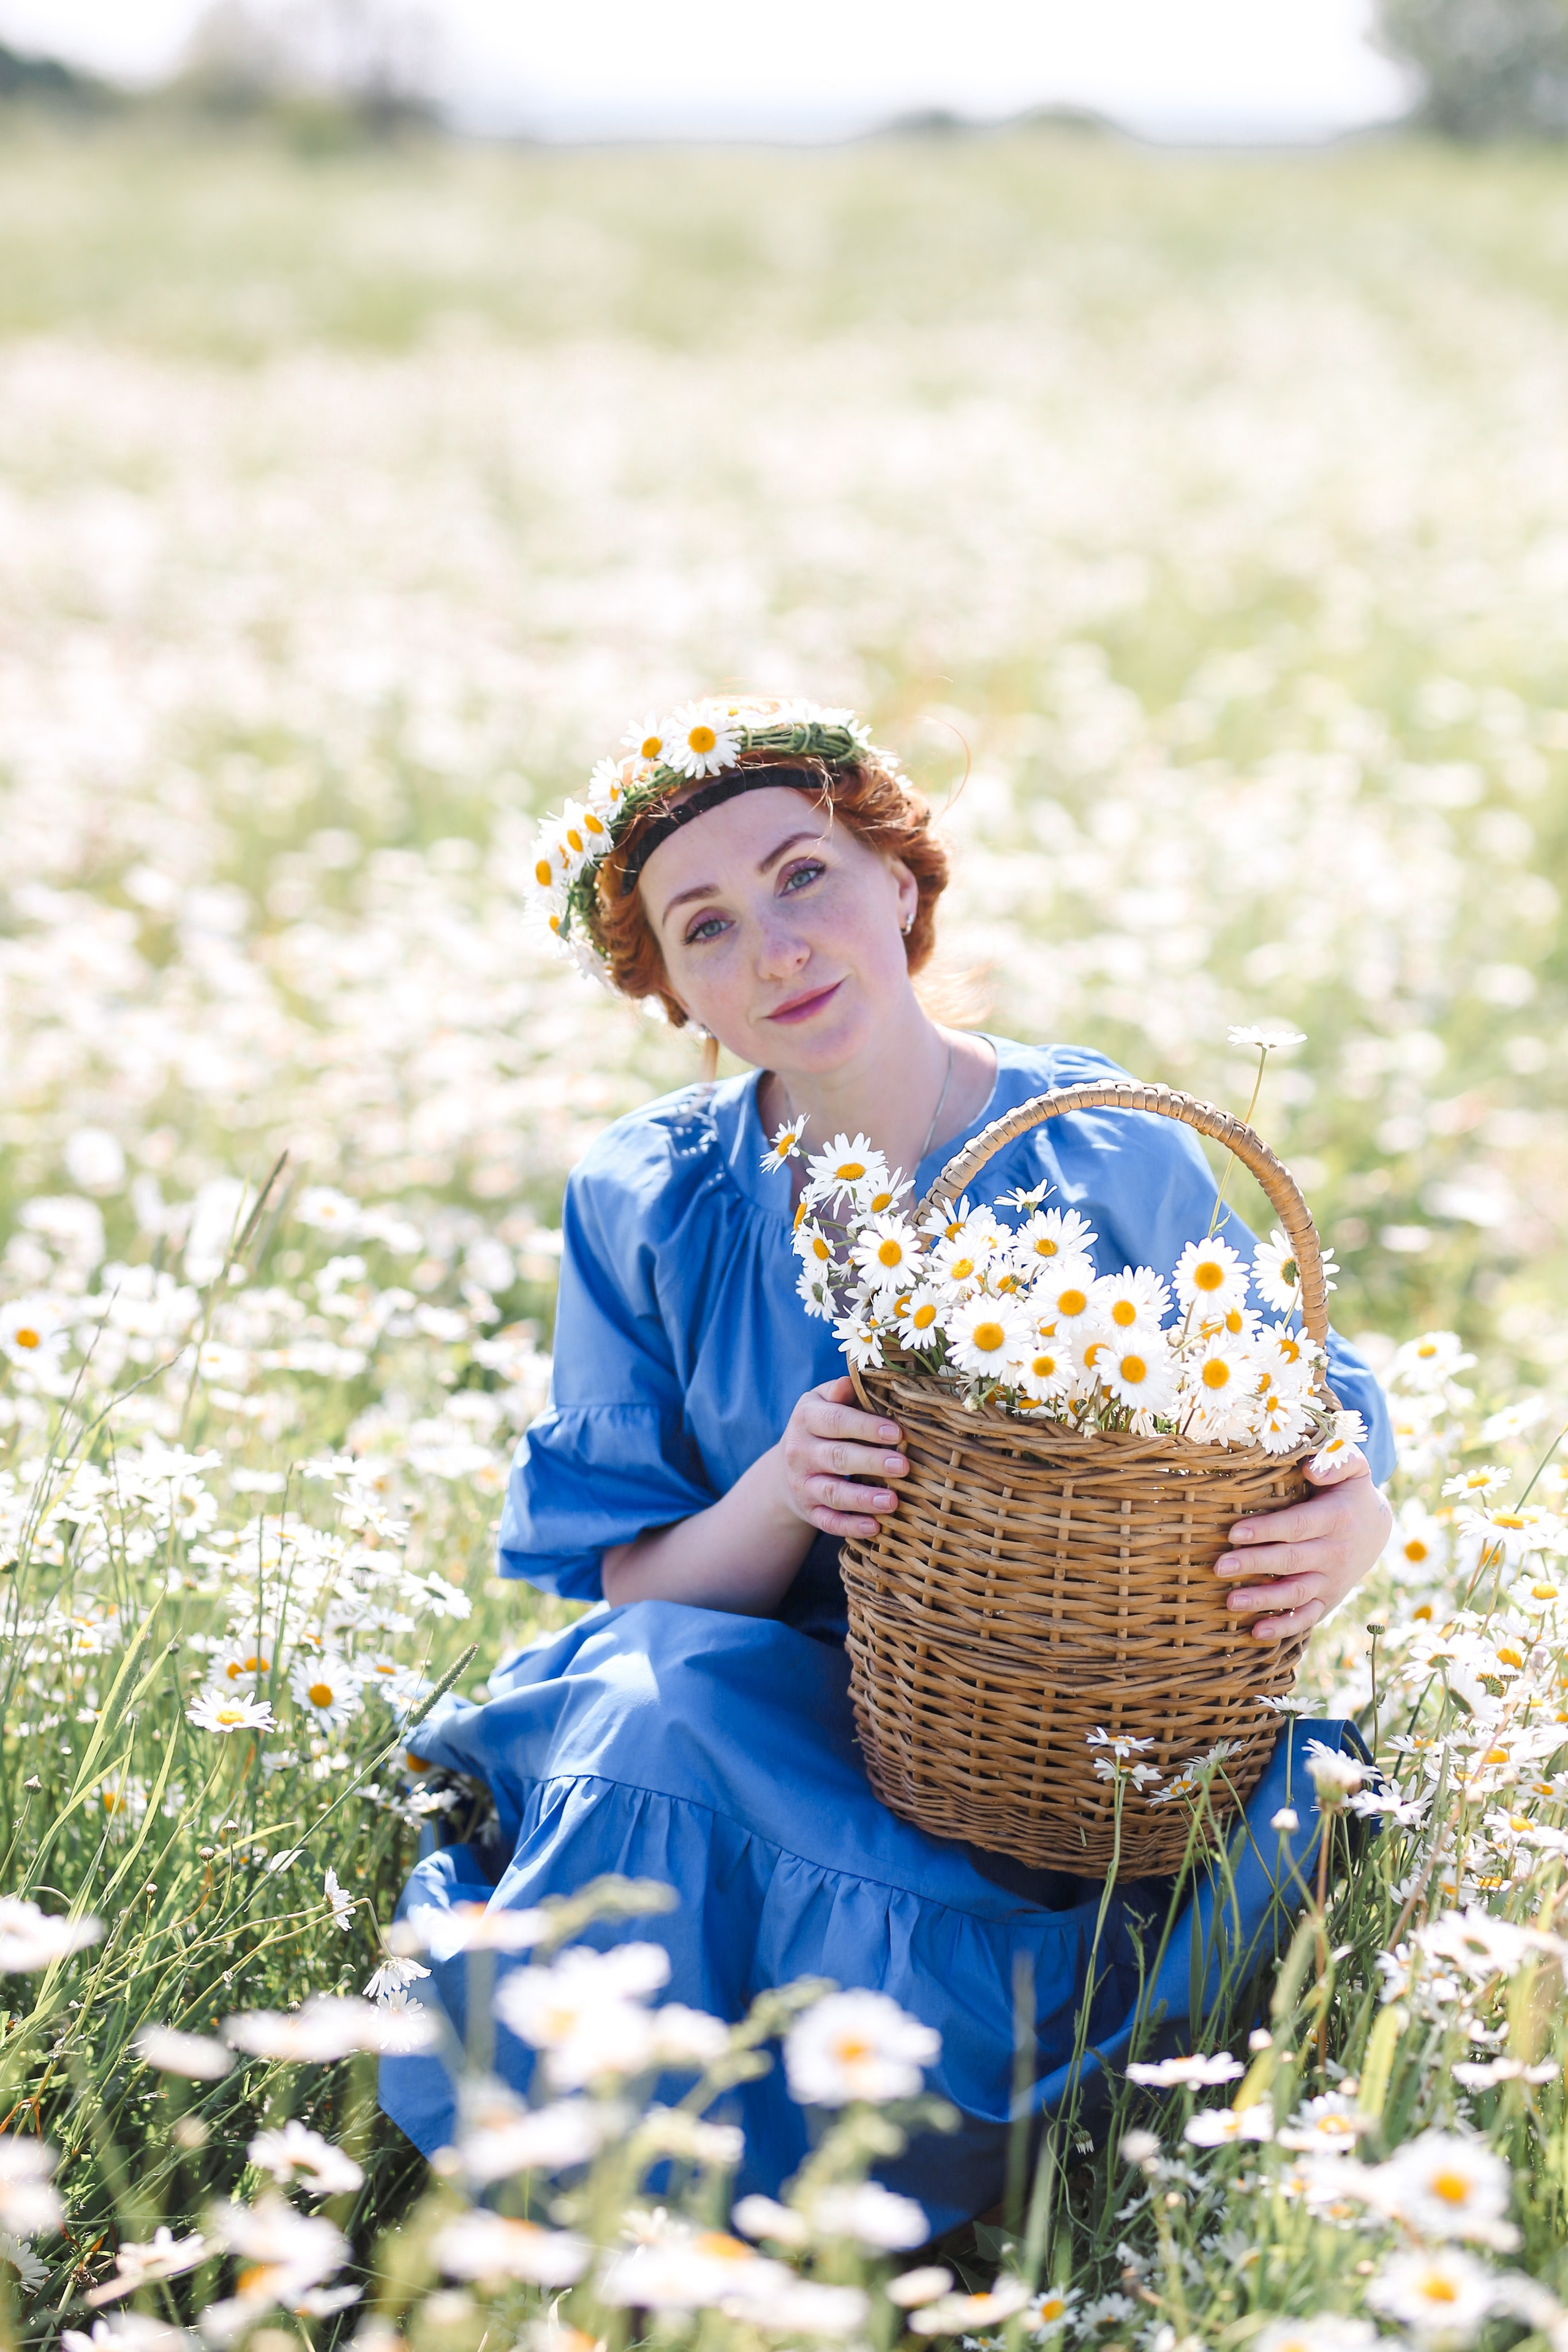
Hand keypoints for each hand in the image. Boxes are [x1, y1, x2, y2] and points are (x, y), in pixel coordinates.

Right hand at [774, 1375, 907, 1541]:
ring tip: (893, 1501)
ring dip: (863, 1499)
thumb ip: (840, 1392)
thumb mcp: (822, 1402)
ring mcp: (802, 1484)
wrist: (785, 1468)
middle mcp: (799, 1451)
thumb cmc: (821, 1427)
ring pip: (832, 1492)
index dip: (865, 1427)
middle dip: (871, 1462)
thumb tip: (852, 1381)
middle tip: (904, 1466)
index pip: (835, 1421)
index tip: (896, 1433)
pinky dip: (850, 1527)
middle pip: (836, 1457)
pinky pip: (828, 1522)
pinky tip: (875, 1528)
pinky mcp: (808, 1511)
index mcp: (806, 1417)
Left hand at [1214, 1448, 1392, 1642]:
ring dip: (1263, 1600)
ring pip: (1296, 1593)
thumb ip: (1337, 1460)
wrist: (1377, 1528)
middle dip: (1255, 1564)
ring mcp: (1332, 1580)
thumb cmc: (1350, 1491)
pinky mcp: (1328, 1600)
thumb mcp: (1352, 1467)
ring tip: (1230, 1602)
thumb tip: (1311, 1468)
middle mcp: (1335, 1553)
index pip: (1298, 1526)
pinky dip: (1283, 1628)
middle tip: (1220, 1567)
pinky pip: (1307, 1617)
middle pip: (1291, 1561)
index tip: (1234, 1533)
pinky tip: (1256, 1633)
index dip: (1267, 1530)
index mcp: (1336, 1518)